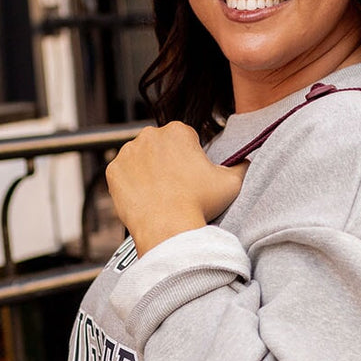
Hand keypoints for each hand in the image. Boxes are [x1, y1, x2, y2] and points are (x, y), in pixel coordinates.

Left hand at [105, 122, 248, 255]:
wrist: (168, 229)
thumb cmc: (199, 205)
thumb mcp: (232, 182)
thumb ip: (242, 165)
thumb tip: (247, 160)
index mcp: (178, 131)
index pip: (185, 138)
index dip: (190, 158)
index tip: (191, 176)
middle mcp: (150, 135)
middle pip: (160, 146)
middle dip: (167, 162)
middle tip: (177, 187)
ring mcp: (128, 152)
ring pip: (140, 159)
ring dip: (148, 171)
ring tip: (161, 194)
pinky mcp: (113, 171)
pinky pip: (122, 174)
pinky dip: (130, 184)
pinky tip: (145, 197)